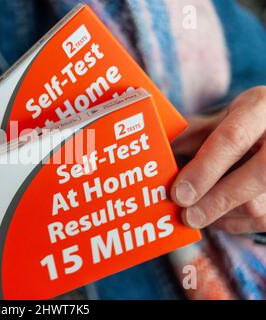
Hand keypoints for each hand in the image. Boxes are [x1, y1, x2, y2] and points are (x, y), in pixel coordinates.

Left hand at [171, 86, 265, 233]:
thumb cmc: (237, 124)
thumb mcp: (215, 119)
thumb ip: (188, 136)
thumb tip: (155, 156)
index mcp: (260, 107)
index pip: (233, 138)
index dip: (204, 169)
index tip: (178, 193)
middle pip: (259, 174)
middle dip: (218, 199)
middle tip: (187, 216)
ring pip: (261, 204)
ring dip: (222, 215)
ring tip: (194, 215)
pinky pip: (264, 220)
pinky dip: (234, 223)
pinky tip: (214, 217)